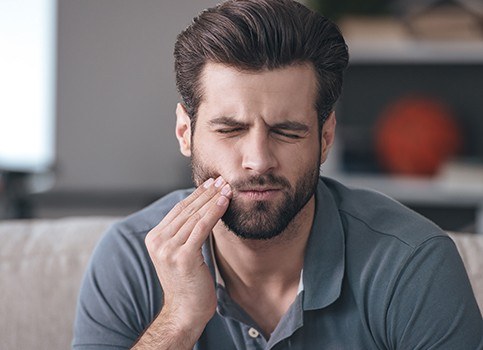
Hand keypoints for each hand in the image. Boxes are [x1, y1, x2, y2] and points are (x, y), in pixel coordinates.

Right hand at [144, 176, 231, 337]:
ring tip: (227, 188)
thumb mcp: (180, 253)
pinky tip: (224, 202)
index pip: (178, 209)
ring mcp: (168, 249)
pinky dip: (214, 212)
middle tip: (221, 179)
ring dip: (213, 199)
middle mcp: (158, 241)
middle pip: (186, 210)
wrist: (185, 312)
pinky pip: (201, 228)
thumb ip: (183, 233)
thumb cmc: (188, 283)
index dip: (196, 195)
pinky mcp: (183, 256)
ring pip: (195, 216)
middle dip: (206, 193)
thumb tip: (200, 209)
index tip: (211, 183)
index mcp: (154, 238)